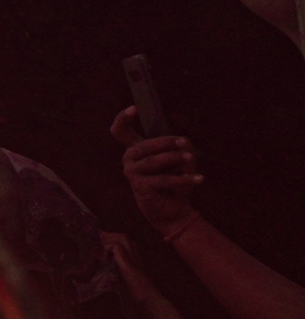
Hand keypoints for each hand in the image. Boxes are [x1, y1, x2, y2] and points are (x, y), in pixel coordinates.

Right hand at [115, 107, 202, 240]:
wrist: (172, 209)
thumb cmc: (174, 182)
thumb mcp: (181, 162)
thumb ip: (181, 149)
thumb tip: (183, 141)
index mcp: (135, 149)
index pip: (120, 132)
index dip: (123, 119)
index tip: (134, 108)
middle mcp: (129, 159)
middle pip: (145, 144)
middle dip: (166, 142)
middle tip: (183, 142)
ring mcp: (131, 173)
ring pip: (154, 162)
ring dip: (174, 159)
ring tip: (190, 159)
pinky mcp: (139, 187)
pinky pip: (163, 180)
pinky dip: (182, 179)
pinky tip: (197, 179)